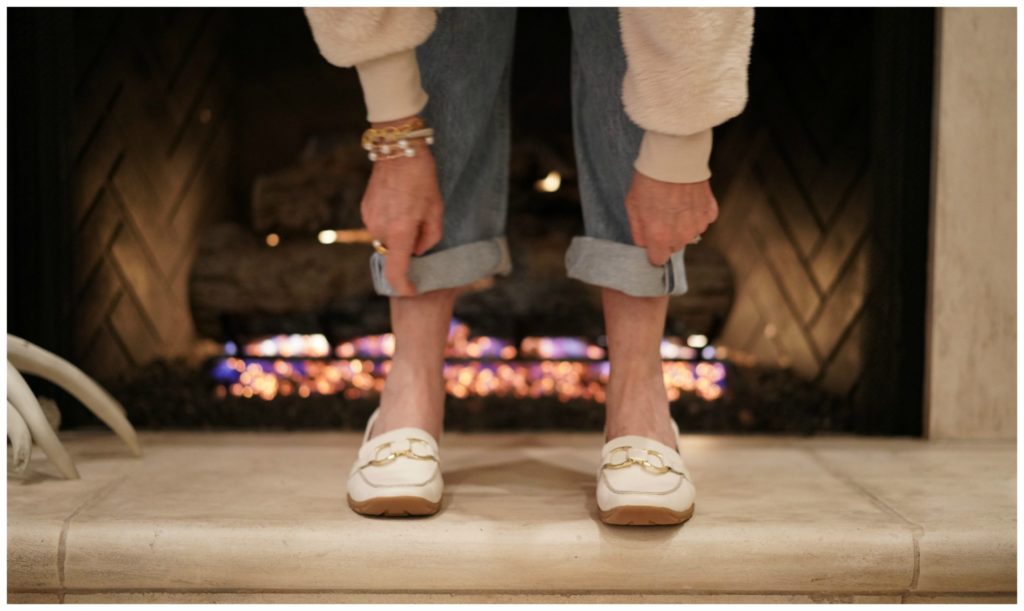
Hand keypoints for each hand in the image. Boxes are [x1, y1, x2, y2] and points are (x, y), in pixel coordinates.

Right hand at [361, 116, 443, 295]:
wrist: (397, 149)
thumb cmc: (422, 178)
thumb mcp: (436, 209)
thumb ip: (429, 237)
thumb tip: (418, 250)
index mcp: (399, 231)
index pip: (396, 271)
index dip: (403, 286)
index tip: (411, 290)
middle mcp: (380, 228)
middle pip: (394, 251)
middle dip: (408, 245)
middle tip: (422, 220)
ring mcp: (369, 218)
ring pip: (387, 237)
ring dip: (399, 231)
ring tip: (411, 205)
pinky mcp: (365, 208)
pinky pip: (379, 224)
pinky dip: (390, 220)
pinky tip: (399, 200)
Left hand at [624, 170, 718, 265]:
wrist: (674, 157)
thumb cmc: (650, 180)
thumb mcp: (633, 206)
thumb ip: (638, 232)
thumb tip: (644, 245)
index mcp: (660, 237)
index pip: (658, 260)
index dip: (653, 250)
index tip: (651, 240)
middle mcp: (682, 235)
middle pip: (674, 246)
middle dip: (668, 236)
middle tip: (661, 214)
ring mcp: (698, 224)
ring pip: (690, 233)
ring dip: (683, 224)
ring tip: (675, 203)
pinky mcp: (710, 210)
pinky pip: (703, 220)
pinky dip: (696, 213)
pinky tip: (688, 198)